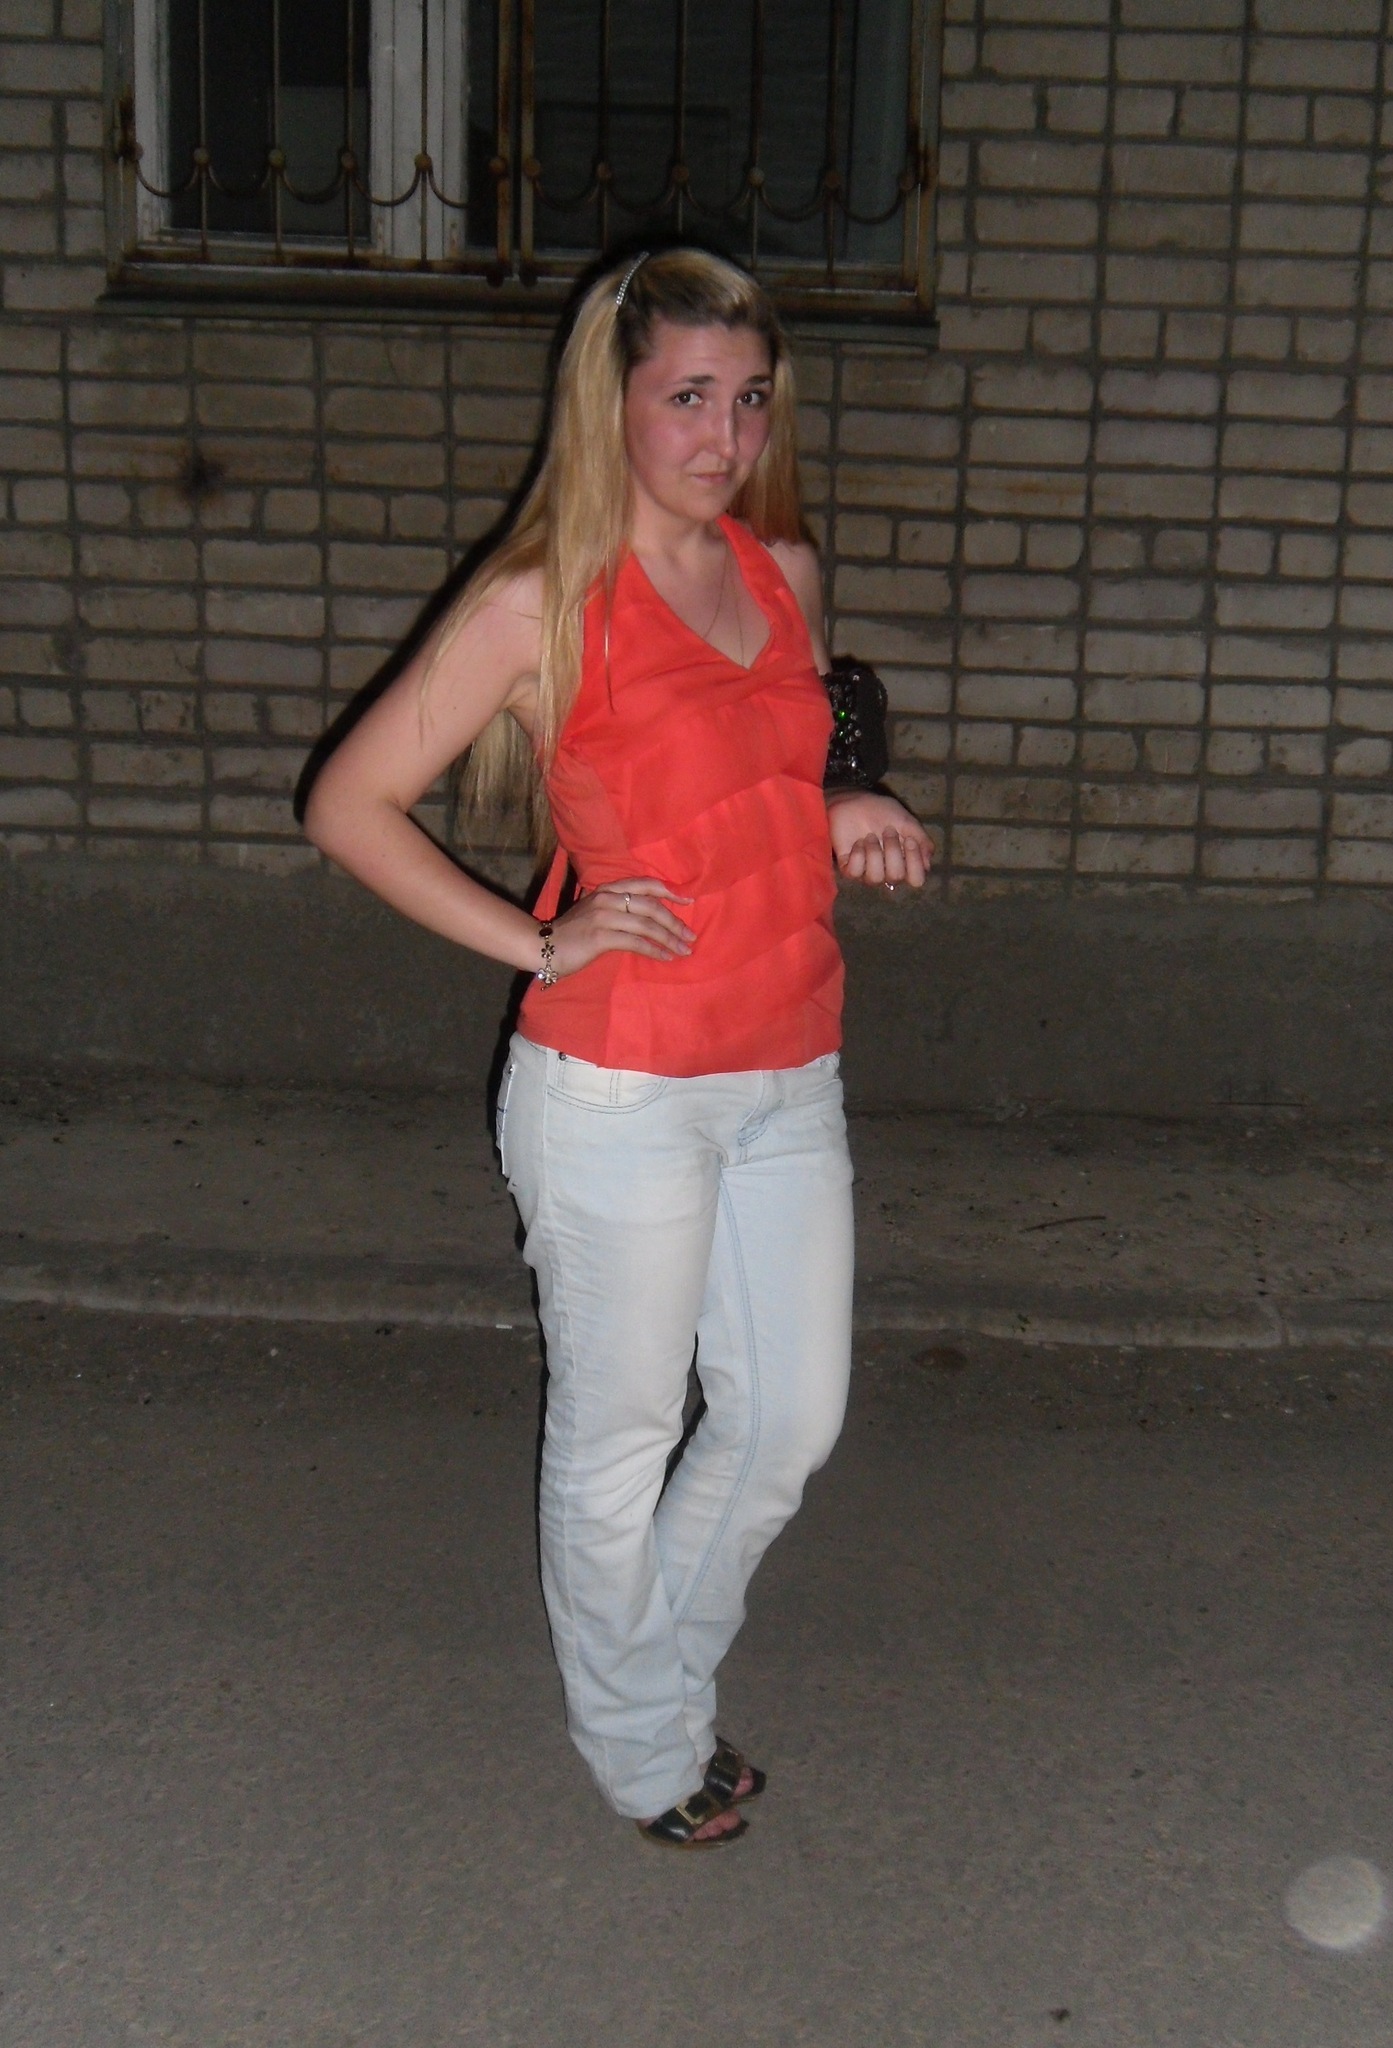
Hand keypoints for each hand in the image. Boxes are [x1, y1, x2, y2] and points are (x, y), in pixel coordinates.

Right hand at [548, 878, 694, 976]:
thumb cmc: (572, 932)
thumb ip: (617, 906)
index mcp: (608, 889)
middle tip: (690, 936)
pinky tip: (665, 957)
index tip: (688, 902)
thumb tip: (647, 915)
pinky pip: (636, 942)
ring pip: (647, 925)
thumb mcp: (594, 910)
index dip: (670, 892)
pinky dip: (654, 950)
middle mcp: (608, 898)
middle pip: (652, 906)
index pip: (646, 884)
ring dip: (669, 939)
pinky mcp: (601, 937)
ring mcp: (604, 917)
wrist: (544, 946)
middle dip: (675, 922)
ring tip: (683, 950)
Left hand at [826, 791, 932, 889]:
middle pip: (896, 877)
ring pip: (875, 878)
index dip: (914, 862)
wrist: (854, 802)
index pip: (916, 880)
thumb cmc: (882, 812)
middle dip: (892, 850)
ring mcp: (867, 872)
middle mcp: (887, 871)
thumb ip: (922, 841)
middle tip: (886, 830)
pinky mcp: (848, 868)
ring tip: (870, 836)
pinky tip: (858, 842)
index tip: (909, 840)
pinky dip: (858, 854)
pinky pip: (855, 872)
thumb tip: (928, 862)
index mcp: (905, 863)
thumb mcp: (907, 822)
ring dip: (874, 852)